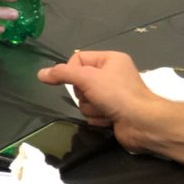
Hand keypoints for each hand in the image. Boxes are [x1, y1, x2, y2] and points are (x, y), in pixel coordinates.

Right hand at [37, 50, 155, 149]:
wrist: (144, 124)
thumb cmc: (118, 94)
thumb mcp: (87, 78)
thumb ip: (62, 74)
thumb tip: (40, 74)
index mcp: (110, 60)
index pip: (78, 59)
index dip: (73, 71)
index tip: (79, 81)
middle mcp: (112, 75)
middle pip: (79, 82)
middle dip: (84, 94)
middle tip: (96, 97)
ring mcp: (112, 95)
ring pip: (84, 100)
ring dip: (91, 108)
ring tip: (106, 110)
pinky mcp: (113, 113)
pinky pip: (92, 113)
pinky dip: (98, 118)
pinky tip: (109, 119)